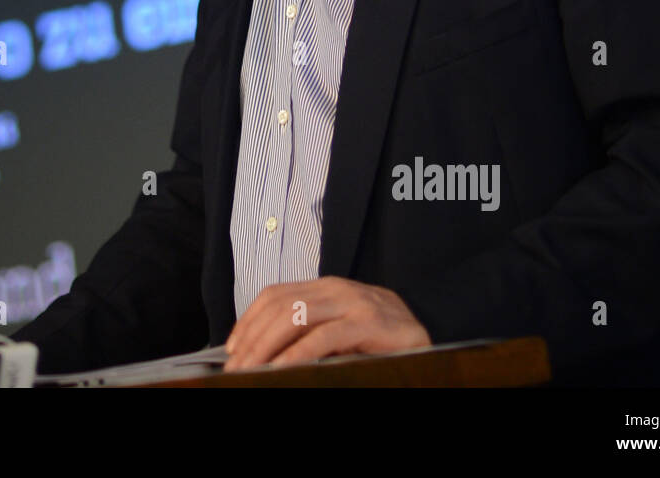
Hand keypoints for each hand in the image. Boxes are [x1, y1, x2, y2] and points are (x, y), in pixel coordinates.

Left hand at [223, 277, 430, 371]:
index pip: (274, 295)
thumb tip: (262, 352)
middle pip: (279, 305)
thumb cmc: (380, 339)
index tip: (231, 349)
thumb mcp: (337, 331)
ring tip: (251, 370)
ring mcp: (354, 302)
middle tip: (235, 367)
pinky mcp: (369, 323)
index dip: (247, 320)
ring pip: (295, 316)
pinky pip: (324, 337)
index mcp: (324, 287)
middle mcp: (336, 289)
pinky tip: (281, 370)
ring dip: (266, 347)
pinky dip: (297, 355)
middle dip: (251, 338)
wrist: (428, 335)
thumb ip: (307, 333)